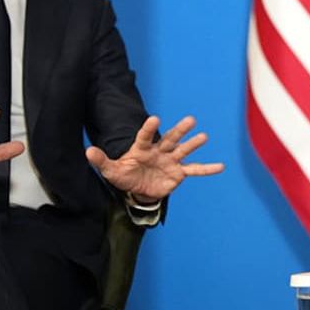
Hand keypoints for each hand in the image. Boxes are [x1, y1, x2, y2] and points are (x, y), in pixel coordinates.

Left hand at [86, 115, 223, 202]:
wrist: (138, 190)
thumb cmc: (125, 176)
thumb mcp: (112, 170)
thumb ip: (102, 160)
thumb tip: (88, 151)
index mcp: (142, 148)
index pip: (146, 136)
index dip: (150, 128)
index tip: (155, 119)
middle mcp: (159, 151)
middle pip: (170, 139)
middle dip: (180, 130)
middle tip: (190, 120)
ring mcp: (170, 161)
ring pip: (184, 150)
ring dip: (193, 144)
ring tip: (204, 136)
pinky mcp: (179, 173)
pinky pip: (195, 170)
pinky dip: (207, 169)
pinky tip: (221, 166)